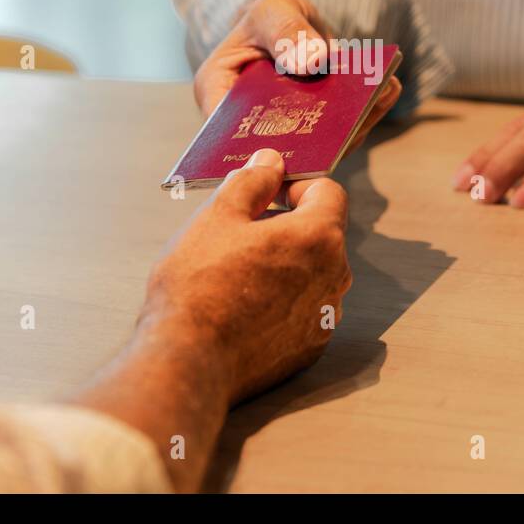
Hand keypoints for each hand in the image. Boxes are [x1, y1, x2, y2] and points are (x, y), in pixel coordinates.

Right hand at [143, 148, 350, 403]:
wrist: (188, 361)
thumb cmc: (199, 285)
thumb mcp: (217, 217)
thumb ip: (252, 182)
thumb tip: (271, 162)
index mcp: (319, 237)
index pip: (328, 191)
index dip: (296, 185)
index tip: (266, 194)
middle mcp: (335, 277)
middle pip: (322, 233)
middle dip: (288, 225)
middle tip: (241, 234)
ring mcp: (326, 317)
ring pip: (314, 272)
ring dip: (286, 264)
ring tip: (238, 273)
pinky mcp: (311, 347)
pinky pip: (305, 309)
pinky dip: (283, 301)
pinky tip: (244, 307)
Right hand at [194, 0, 400, 152]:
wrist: (292, 25)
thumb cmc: (270, 16)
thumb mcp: (273, 9)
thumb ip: (286, 30)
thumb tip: (310, 62)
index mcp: (217, 92)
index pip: (225, 133)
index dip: (252, 146)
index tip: (291, 138)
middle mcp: (247, 123)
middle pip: (276, 145)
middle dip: (316, 136)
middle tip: (351, 118)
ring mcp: (284, 132)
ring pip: (316, 144)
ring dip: (352, 124)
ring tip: (382, 92)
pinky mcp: (315, 132)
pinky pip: (340, 132)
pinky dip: (365, 113)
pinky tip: (388, 88)